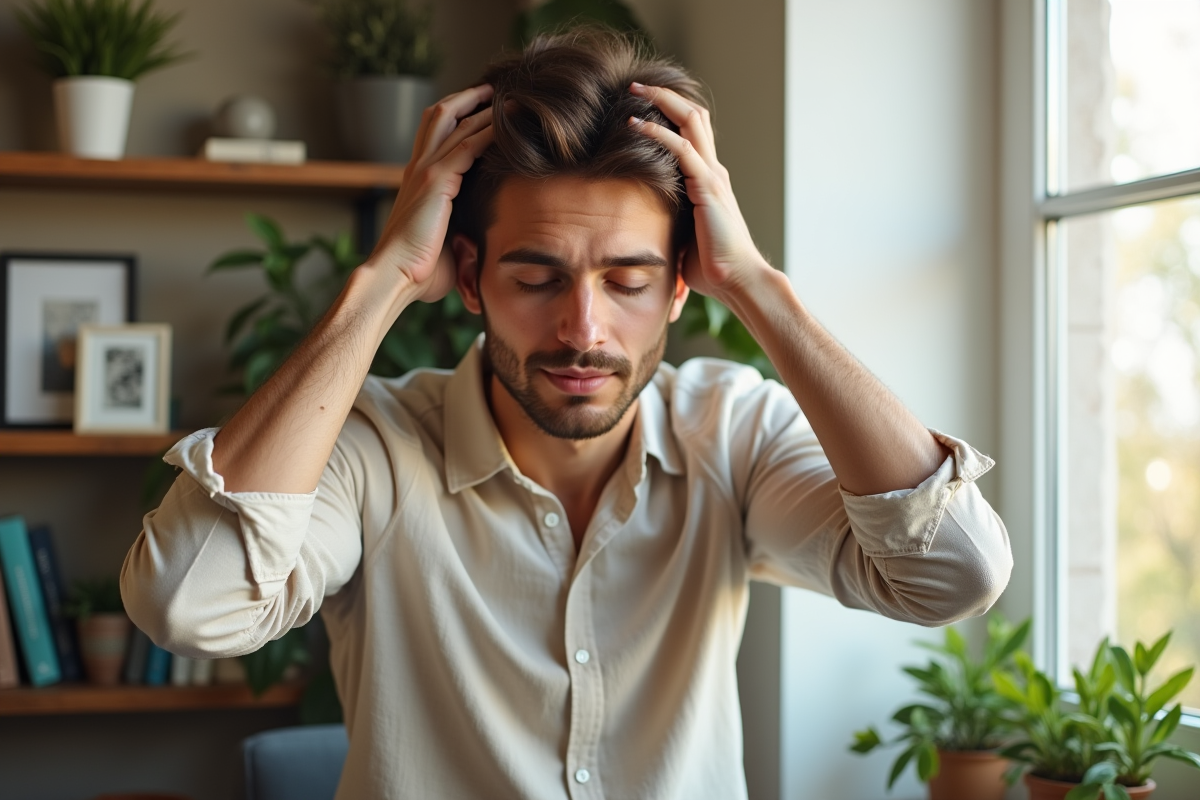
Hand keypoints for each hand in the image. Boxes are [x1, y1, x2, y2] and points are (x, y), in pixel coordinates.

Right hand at [366, 84, 494, 302]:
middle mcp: (418, 169)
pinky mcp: (436, 182)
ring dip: (482, 108)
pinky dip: (488, 131)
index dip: (457, 118)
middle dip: (466, 99)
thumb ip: (460, 231)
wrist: (395, 278)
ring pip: (453, 122)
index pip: (436, 136)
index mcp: (417, 181)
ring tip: (507, 97)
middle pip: (439, 115)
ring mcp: (425, 172)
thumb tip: (479, 240)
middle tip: (493, 90)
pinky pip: (467, 146)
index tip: (482, 110)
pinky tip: (507, 124)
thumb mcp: (445, 243)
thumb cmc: (418, 272)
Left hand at [627, 82, 770, 301]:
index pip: (694, 132)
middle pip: (694, 116)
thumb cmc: (712, 266)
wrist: (737, 280)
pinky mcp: (708, 187)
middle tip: (636, 85)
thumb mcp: (684, 235)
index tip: (642, 103)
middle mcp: (713, 171)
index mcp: (709, 180)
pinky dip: (658, 133)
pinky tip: (635, 125)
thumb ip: (671, 218)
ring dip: (660, 101)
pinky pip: (682, 150)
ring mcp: (713, 176)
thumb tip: (644, 223)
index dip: (671, 111)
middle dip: (664, 95)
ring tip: (634, 90)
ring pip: (690, 121)